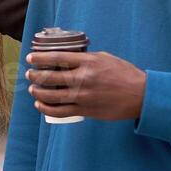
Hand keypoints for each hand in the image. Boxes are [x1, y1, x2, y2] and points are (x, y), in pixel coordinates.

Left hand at [25, 51, 146, 121]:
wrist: (140, 95)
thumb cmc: (124, 74)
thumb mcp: (105, 58)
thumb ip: (85, 58)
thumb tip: (67, 59)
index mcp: (88, 62)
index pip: (56, 58)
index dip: (39, 58)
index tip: (30, 58)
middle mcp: (83, 78)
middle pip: (49, 77)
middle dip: (34, 75)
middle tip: (30, 74)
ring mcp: (83, 96)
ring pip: (51, 96)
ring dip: (36, 92)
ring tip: (32, 89)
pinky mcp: (85, 110)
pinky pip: (59, 111)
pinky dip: (45, 108)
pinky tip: (40, 105)